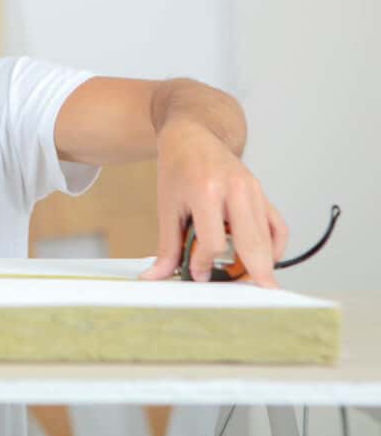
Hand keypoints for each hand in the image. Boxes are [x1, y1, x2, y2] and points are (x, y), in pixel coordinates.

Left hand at [140, 119, 288, 286]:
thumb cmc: (178, 170)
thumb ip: (167, 246)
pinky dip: (274, 248)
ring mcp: (254, 190)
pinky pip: (278, 228)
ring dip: (261, 265)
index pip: (213, 241)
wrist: (194, 136)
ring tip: (249, 282)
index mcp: (206, 191)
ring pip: (267, 239)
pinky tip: (262, 260)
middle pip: (251, 243)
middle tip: (253, 298)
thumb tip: (156, 276)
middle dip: (252, 275)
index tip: (198, 274)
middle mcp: (236, 190)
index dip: (205, 264)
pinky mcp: (263, 193)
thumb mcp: (167, 206)